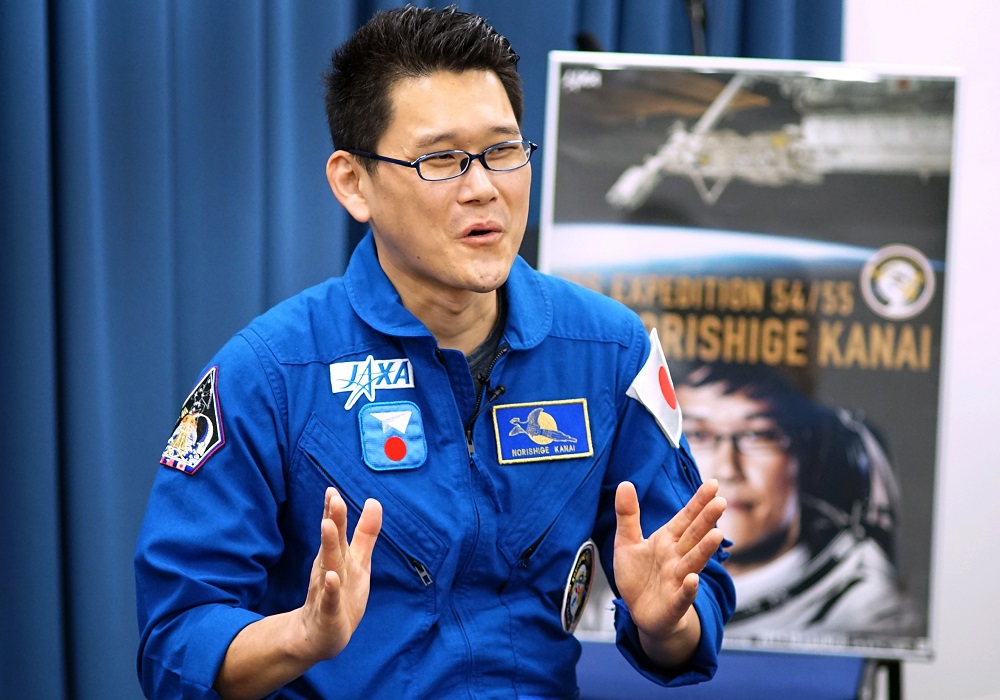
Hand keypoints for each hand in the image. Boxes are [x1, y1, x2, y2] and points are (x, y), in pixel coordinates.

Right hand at [214, 488, 382, 698]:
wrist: (318, 637)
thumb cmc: (339, 593)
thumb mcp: (357, 562)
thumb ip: (365, 533)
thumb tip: (374, 500)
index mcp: (336, 557)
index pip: (334, 530)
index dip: (333, 510)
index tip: (332, 490)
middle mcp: (328, 569)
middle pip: (331, 542)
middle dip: (333, 520)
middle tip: (333, 498)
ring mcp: (326, 591)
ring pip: (328, 566)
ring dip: (328, 546)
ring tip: (327, 526)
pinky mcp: (329, 614)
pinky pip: (330, 600)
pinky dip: (331, 589)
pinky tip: (331, 578)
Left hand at [612, 479, 725, 666]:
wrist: (641, 612)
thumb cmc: (638, 576)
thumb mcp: (627, 542)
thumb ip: (628, 514)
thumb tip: (626, 483)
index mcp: (667, 540)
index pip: (686, 518)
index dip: (698, 502)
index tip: (713, 483)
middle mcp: (677, 558)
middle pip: (693, 536)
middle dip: (706, 520)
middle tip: (721, 502)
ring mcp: (677, 580)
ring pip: (693, 562)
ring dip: (704, 550)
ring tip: (717, 534)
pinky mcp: (673, 603)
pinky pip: (682, 596)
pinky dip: (688, 589)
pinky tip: (693, 580)